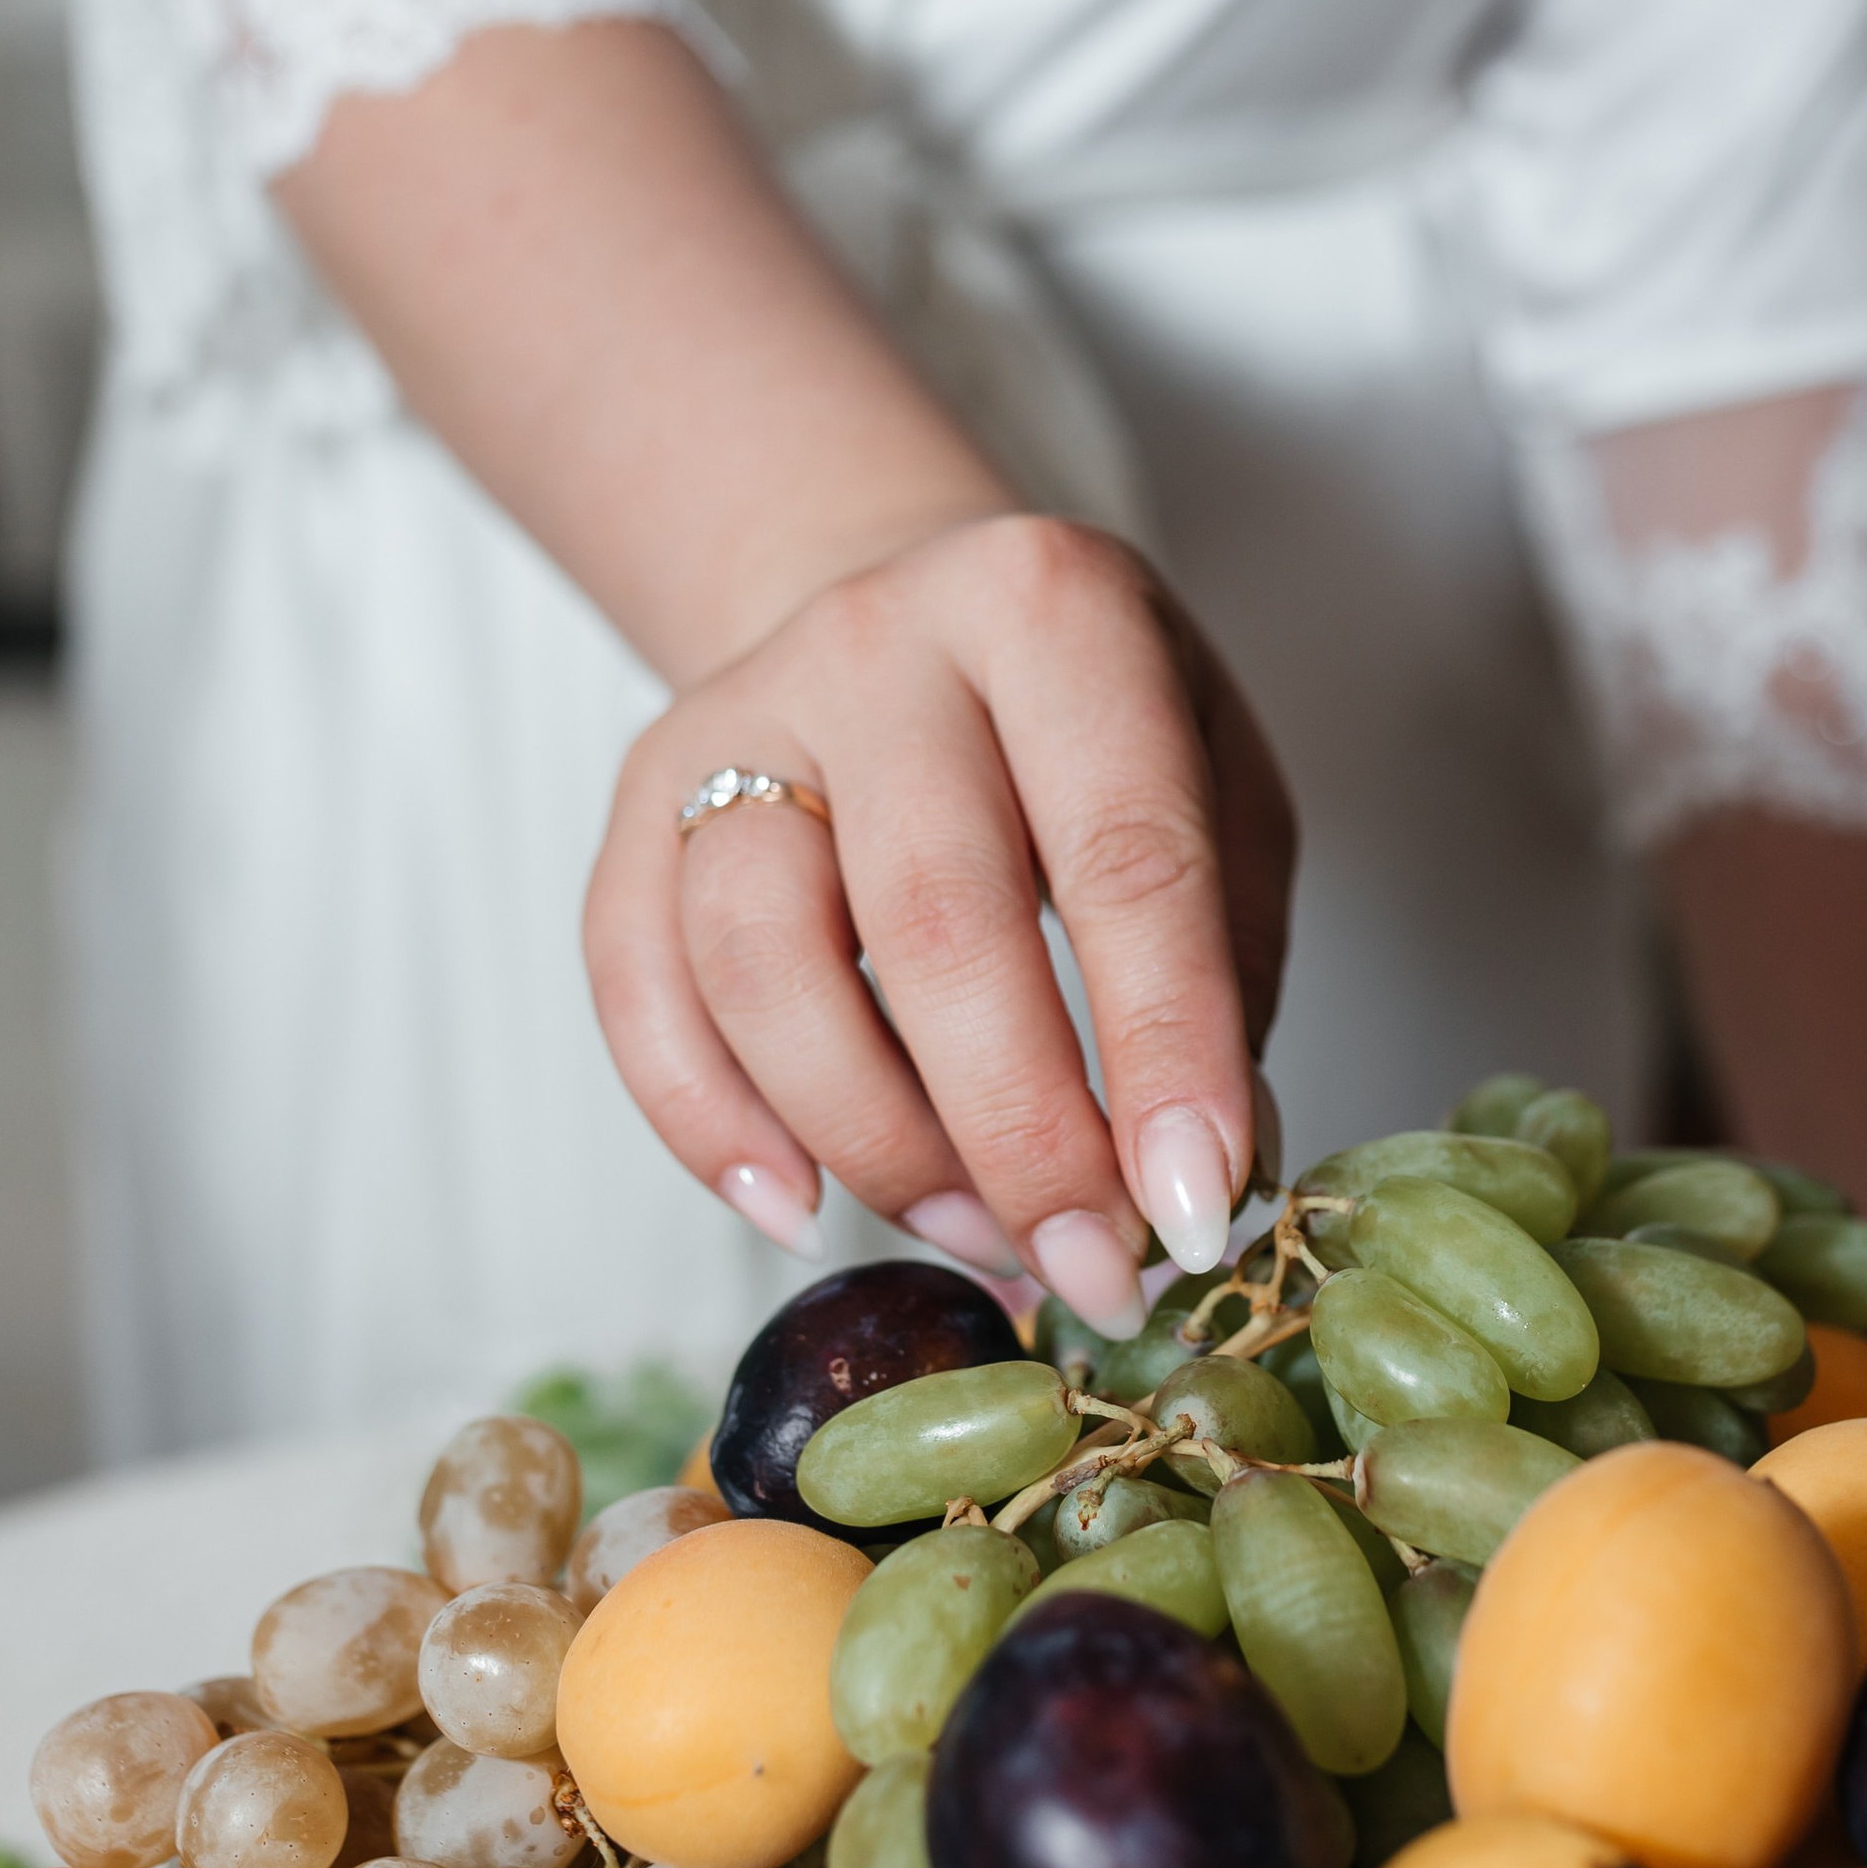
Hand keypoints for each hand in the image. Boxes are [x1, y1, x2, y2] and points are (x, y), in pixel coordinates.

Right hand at [585, 515, 1296, 1334]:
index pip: (1122, 854)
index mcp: (1054, 611)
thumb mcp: (1216, 780)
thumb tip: (1208, 1167)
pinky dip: (709, 1125)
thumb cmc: (1085, 722)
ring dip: (874, 1142)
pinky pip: (637, 985)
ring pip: (759, 958)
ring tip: (977, 1235)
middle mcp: (882, 643)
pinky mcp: (641, 794)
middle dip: (1020, 1135)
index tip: (1193, 1210)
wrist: (903, 599)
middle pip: (932, 920)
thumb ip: (1228, 959)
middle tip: (1091, 1268)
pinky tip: (801, 1205)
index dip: (1164, 1050)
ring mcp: (741, 714)